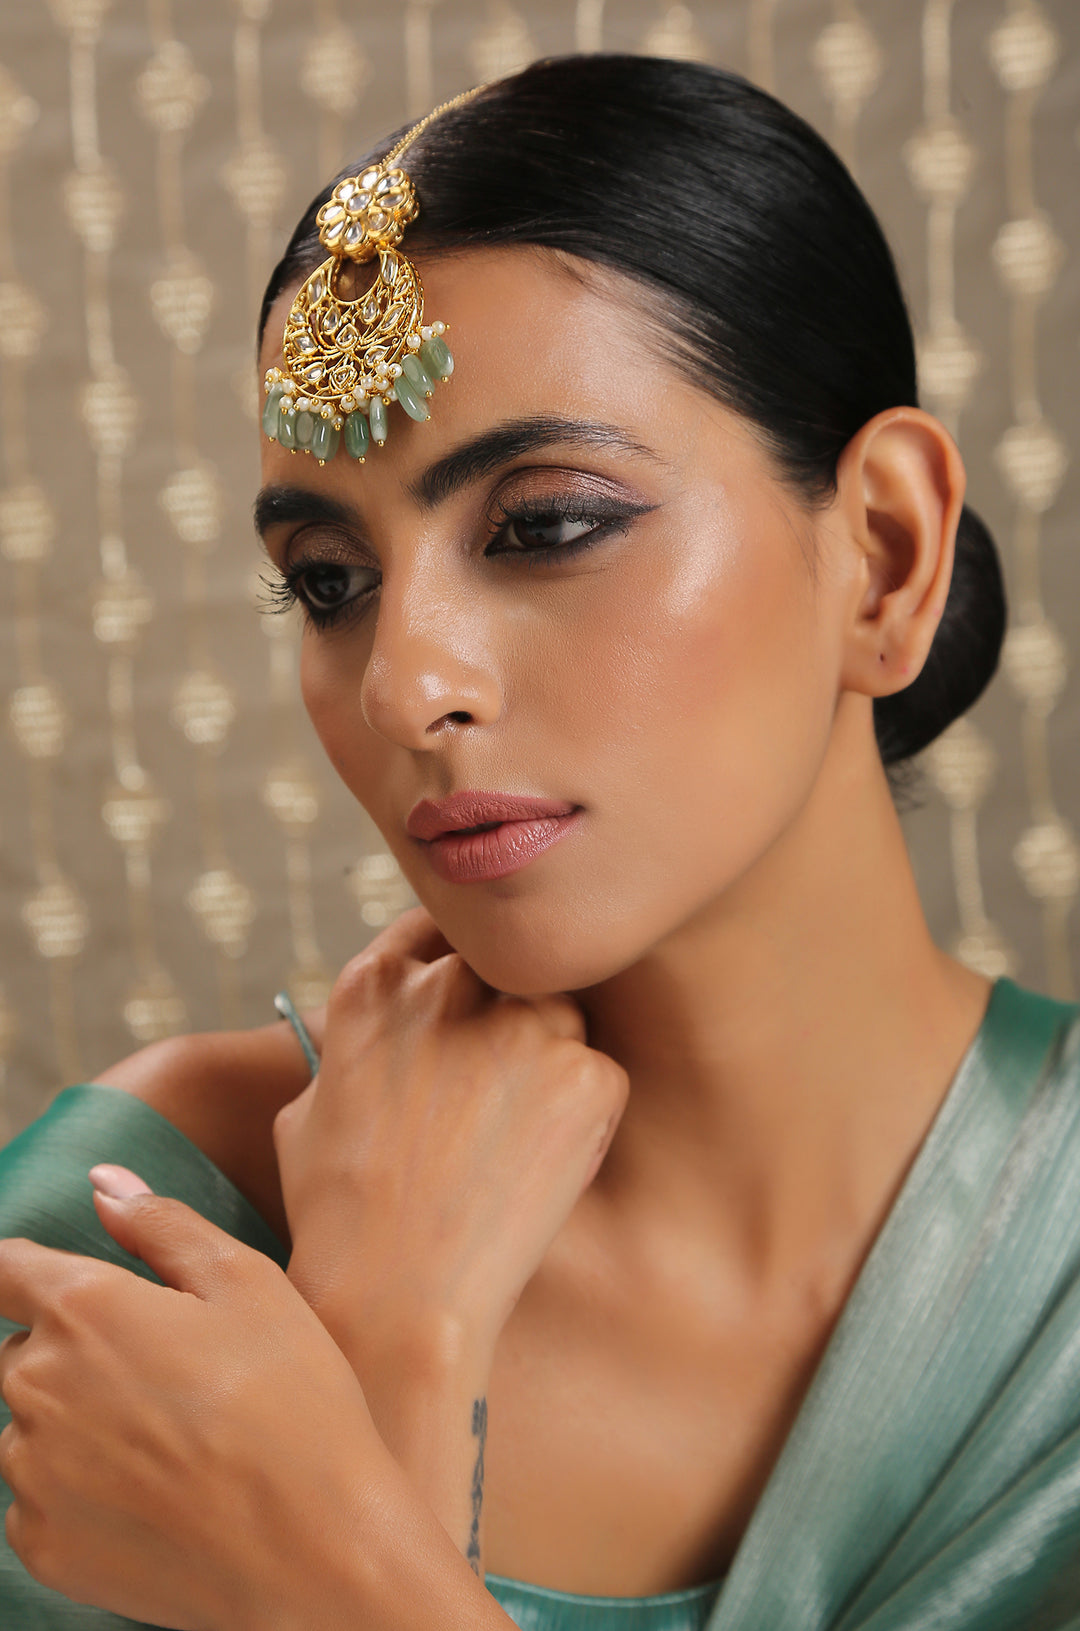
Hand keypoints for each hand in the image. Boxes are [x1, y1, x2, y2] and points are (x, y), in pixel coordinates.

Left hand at [0, 1180, 391, 1629]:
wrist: (311, 1552)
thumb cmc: (293, 1404)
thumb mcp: (248, 1283)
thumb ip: (162, 1225)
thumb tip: (103, 1182)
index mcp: (84, 1309)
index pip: (6, 1268)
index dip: (27, 1267)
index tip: (66, 1285)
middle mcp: (36, 1388)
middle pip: (23, 1349)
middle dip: (73, 1348)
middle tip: (163, 1374)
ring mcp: (32, 1474)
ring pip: (30, 1425)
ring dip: (75, 1421)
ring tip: (169, 1440)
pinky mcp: (41, 1545)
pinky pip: (39, 1497)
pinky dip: (79, 1489)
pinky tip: (154, 1493)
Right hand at [274, 907, 629, 1360]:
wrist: (395, 1299)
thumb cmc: (337, 1218)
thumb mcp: (306, 1111)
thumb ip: (352, 1048)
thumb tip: (376, 1038)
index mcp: (376, 984)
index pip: (434, 926)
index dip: (452, 960)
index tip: (465, 996)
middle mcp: (453, 986)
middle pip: (503, 963)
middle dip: (502, 1005)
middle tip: (497, 1074)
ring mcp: (527, 1026)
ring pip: (558, 1011)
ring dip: (545, 1054)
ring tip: (513, 1134)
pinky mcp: (588, 1076)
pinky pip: (595, 1074)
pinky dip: (580, 1114)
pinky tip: (540, 1167)